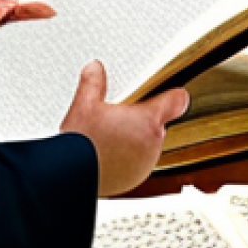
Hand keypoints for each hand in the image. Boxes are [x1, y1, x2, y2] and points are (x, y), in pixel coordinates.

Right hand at [60, 59, 189, 198]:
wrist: (71, 175)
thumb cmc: (82, 144)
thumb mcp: (83, 104)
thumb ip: (93, 82)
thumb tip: (95, 68)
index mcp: (146, 122)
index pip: (176, 102)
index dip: (174, 95)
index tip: (173, 92)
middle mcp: (152, 145)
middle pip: (156, 123)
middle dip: (140, 118)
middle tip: (117, 115)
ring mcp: (145, 164)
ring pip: (147, 143)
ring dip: (134, 138)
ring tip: (108, 135)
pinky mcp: (135, 179)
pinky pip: (138, 162)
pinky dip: (127, 157)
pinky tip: (107, 151)